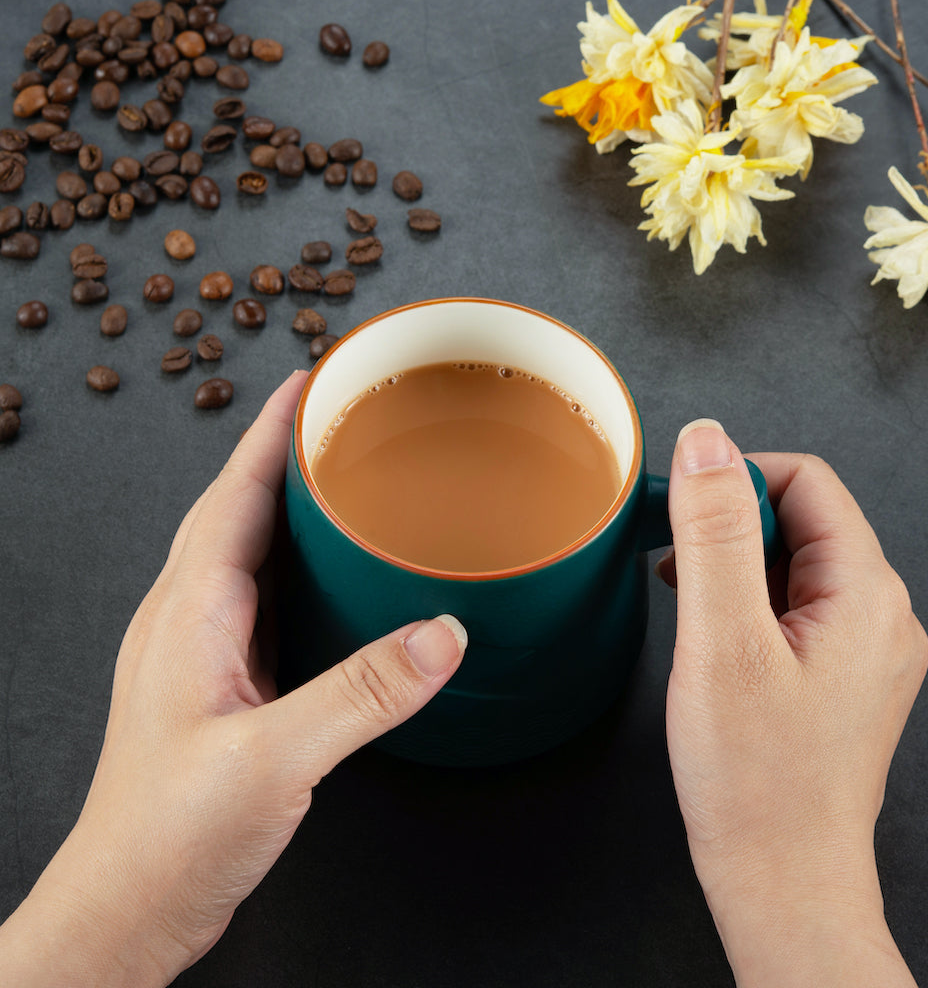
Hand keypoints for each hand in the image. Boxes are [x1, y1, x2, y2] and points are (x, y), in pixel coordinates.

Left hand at [0, 371, 466, 986]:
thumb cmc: (171, 836)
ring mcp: (200, 652)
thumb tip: (441, 634)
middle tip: (337, 416)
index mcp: (192, 613)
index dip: (271, 433)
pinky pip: (261, 597)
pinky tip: (328, 577)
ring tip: (338, 479)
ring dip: (287, 505)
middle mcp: (188, 619)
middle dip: (283, 453)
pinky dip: (295, 565)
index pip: (233, 494)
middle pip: (238, 509)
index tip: (308, 380)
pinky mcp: (219, 683)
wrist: (127, 906)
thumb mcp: (275, 758)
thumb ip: (363, 693)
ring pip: (247, 551)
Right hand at [659, 419, 927, 987]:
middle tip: (677, 572)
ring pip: (792, 563)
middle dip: (729, 528)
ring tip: (689, 609)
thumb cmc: (755, 779)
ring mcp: (863, 648)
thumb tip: (706, 442)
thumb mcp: (721, 641)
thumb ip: (715, 533)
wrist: (782, 879)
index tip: (681, 514)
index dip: (735, 480)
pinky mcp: (840, 675)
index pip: (805, 479)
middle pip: (800, 519)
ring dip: (732, 567)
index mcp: (866, 593)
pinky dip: (745, 603)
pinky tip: (711, 634)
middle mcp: (879, 614)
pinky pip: (793, 606)